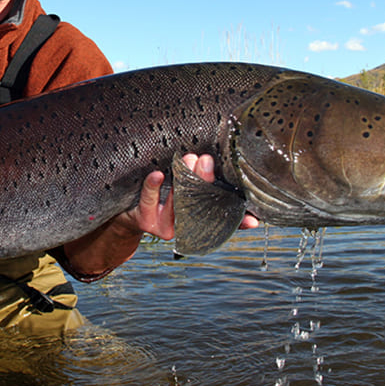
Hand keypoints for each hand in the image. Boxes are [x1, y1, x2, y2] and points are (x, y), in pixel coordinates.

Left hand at [125, 153, 258, 239]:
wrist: (131, 218)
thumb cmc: (164, 202)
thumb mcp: (187, 198)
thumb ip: (207, 189)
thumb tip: (232, 185)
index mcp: (198, 220)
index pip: (222, 221)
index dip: (238, 220)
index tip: (253, 219)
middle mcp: (184, 226)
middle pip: (199, 205)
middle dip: (204, 181)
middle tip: (207, 160)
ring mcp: (166, 224)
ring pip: (176, 200)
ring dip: (183, 178)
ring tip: (189, 159)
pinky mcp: (146, 219)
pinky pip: (149, 200)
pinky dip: (153, 185)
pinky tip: (158, 174)